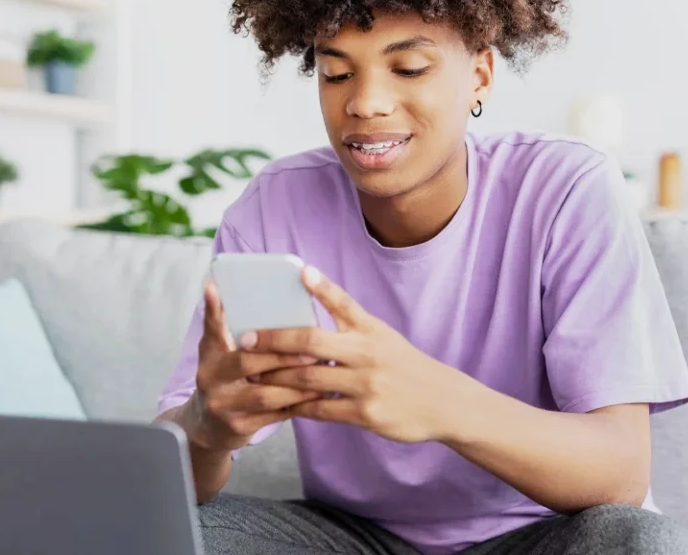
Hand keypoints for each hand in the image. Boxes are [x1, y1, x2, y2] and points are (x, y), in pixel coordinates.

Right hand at [181, 281, 324, 453]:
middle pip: (247, 362)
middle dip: (282, 356)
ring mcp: (222, 404)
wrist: (208, 427)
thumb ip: (229, 329)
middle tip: (313, 351)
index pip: (212, 327)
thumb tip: (232, 287)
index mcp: (209, 353)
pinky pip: (273, 415)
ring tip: (321, 373)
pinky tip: (315, 396)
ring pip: (264, 393)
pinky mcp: (237, 427)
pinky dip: (296, 404)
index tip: (215, 286)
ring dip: (297, 383)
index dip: (213, 308)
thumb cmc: (225, 380)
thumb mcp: (221, 354)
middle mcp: (209, 377)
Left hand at [245, 267, 476, 443]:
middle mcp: (368, 353)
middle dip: (274, 341)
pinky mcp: (365, 414)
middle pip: (312, 341)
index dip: (321, 287)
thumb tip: (311, 285)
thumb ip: (348, 317)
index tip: (299, 273)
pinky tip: (279, 404)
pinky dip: (297, 407)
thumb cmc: (404, 366)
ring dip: (276, 377)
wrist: (442, 403)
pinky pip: (321, 409)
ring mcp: (366, 385)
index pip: (343, 302)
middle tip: (245, 341)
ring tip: (251, 375)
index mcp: (371, 330)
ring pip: (309, 378)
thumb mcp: (382, 335)